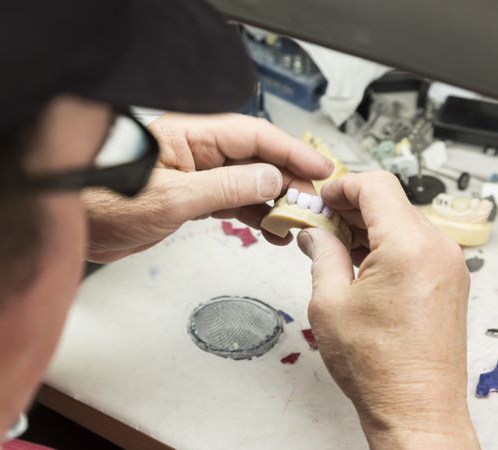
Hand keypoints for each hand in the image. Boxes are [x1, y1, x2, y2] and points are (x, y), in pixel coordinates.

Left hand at [83, 113, 332, 261]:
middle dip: (288, 178)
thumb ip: (224, 188)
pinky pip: (231, 201)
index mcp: (190, 135)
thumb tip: (270, 180)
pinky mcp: (190, 198)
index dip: (291, 150)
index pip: (253, 136)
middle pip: (255, 158)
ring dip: (273, 201)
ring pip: (247, 182)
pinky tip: (269, 229)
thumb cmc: (104, 203)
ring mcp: (194, 175)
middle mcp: (194, 151)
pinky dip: (252, 215)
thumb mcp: (172, 198)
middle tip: (314, 201)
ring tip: (296, 220)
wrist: (77, 229)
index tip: (319, 168)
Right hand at [297, 171, 478, 448]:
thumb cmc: (378, 366)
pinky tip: (359, 263)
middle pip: (390, 201)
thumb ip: (322, 254)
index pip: (375, 186)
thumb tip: (315, 233)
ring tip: (334, 248)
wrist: (416, 408)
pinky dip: (385, 244)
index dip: (341, 186)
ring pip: (402, 222)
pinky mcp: (448, 281)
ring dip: (367, 227)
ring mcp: (448, 265)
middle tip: (318, 224)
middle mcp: (436, 250)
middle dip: (350, 207)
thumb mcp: (329, 302)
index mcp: (407, 247)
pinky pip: (415, 244)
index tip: (320, 199)